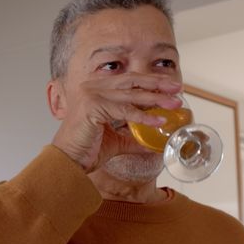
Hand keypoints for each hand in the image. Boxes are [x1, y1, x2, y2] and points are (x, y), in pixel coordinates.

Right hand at [52, 74, 182, 171]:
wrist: (67, 163)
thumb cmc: (85, 150)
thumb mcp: (116, 141)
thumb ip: (134, 136)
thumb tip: (155, 142)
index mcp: (96, 89)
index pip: (129, 80)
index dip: (151, 82)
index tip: (170, 87)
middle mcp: (92, 87)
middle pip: (132, 80)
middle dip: (157, 83)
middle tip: (177, 88)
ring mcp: (91, 94)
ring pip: (131, 95)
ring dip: (155, 99)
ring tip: (174, 104)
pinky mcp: (92, 107)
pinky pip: (124, 111)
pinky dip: (143, 117)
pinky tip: (159, 120)